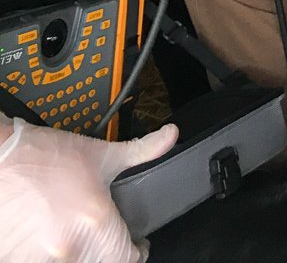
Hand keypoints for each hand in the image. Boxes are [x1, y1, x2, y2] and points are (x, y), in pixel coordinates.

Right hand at [0, 118, 177, 262]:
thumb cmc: (42, 156)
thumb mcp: (101, 153)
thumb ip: (141, 150)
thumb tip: (170, 136)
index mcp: (95, 224)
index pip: (128, 260)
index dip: (137, 252)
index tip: (136, 245)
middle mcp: (68, 248)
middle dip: (108, 252)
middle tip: (105, 236)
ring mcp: (37, 259)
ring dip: (78, 254)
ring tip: (74, 235)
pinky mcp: (12, 260)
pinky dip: (46, 256)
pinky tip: (47, 239)